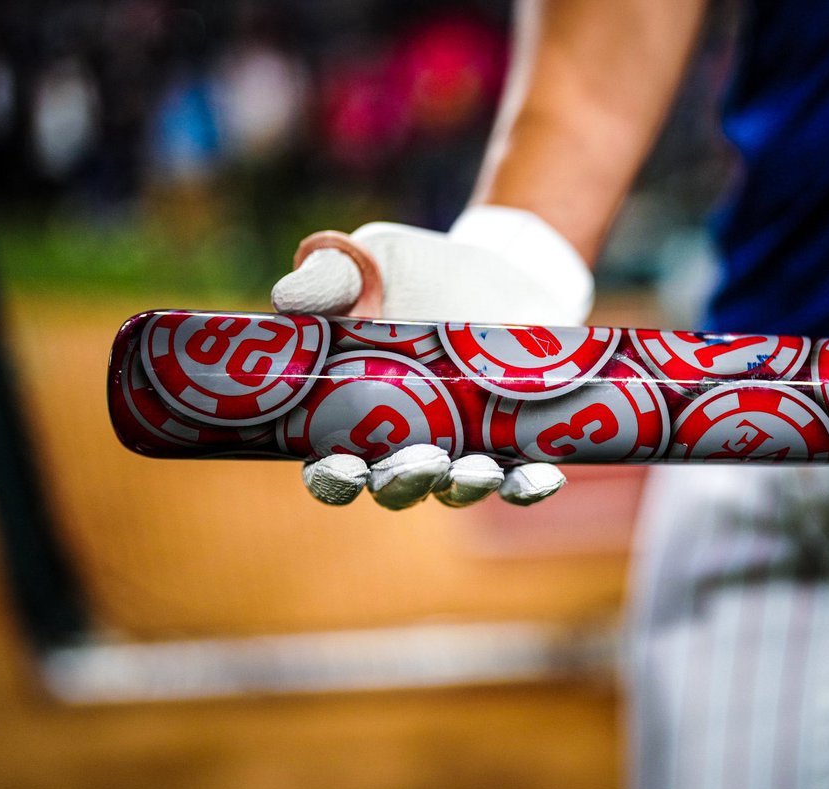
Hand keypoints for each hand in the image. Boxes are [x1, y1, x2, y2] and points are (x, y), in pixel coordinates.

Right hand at [270, 205, 593, 509]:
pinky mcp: (516, 440)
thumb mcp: (368, 260)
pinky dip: (530, 485)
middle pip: (396, 488)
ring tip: (478, 469)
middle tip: (420, 463)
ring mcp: (463, 446)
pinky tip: (543, 477)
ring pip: (458, 488)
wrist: (500, 264)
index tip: (341, 467)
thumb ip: (327, 279)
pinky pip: (522, 478)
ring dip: (467, 487)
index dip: (332, 478)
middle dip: (405, 483)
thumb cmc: (414, 270)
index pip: (331, 466)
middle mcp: (406, 443)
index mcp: (352, 414)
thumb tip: (285, 299)